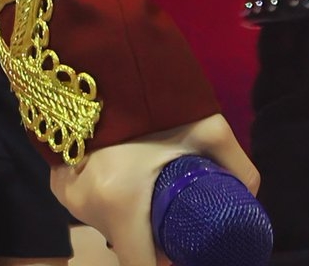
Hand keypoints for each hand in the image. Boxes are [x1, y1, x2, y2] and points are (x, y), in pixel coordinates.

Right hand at [48, 113, 257, 265]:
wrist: (115, 62)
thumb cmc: (160, 102)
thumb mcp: (208, 129)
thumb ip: (238, 165)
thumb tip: (251, 197)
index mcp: (120, 203)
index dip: (166, 264)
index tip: (183, 251)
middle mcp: (87, 207)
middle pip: (125, 247)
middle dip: (151, 241)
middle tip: (174, 219)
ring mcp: (67, 197)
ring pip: (108, 229)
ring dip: (131, 224)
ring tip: (153, 198)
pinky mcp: (57, 185)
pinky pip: (89, 210)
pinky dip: (109, 208)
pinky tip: (127, 186)